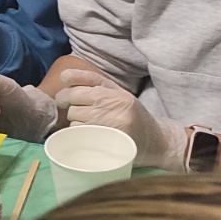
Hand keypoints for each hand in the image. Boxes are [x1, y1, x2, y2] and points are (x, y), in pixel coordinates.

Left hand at [56, 69, 185, 168]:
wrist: (156, 141)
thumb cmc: (132, 117)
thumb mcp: (119, 94)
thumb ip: (95, 85)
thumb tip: (64, 77)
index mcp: (114, 90)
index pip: (82, 78)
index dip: (68, 80)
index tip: (65, 87)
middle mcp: (111, 102)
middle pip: (71, 96)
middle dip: (66, 102)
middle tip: (73, 108)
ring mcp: (107, 121)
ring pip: (72, 116)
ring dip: (75, 120)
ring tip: (90, 125)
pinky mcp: (105, 139)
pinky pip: (78, 132)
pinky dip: (79, 134)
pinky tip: (91, 135)